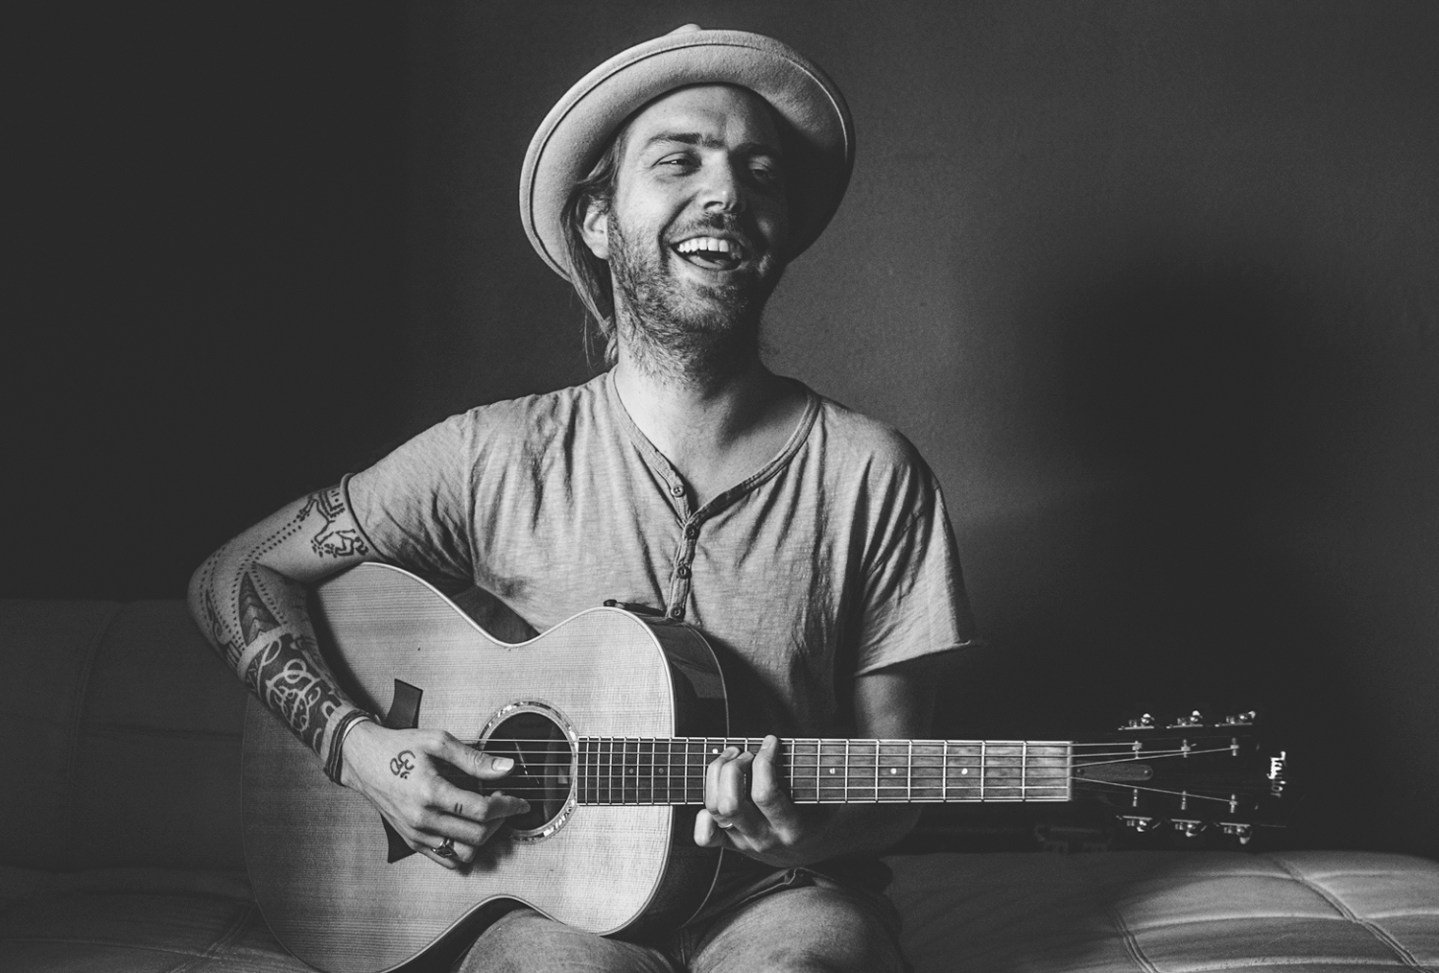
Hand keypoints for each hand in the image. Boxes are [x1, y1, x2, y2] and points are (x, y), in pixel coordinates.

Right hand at [340, 721, 528, 869]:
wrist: (363, 760)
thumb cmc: (399, 747)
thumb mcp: (438, 742)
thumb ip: (475, 759)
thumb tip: (506, 768)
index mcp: (430, 792)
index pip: (481, 811)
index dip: (508, 806)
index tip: (520, 801)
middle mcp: (422, 819)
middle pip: (477, 835)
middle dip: (499, 821)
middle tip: (503, 802)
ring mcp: (416, 834)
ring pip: (464, 853)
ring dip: (484, 838)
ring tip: (486, 817)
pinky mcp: (412, 841)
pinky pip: (446, 859)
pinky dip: (465, 849)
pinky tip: (470, 828)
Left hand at [694, 735, 810, 865]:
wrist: (814, 847)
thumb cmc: (820, 811)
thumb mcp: (824, 794)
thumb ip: (808, 773)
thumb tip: (780, 744)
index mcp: (792, 828)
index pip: (764, 794)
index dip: (764, 760)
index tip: (771, 741)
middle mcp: (764, 839)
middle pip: (730, 804)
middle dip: (733, 769)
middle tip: (746, 753)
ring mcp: (745, 843)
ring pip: (715, 810)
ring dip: (717, 776)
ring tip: (731, 758)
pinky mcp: (732, 844)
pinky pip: (706, 836)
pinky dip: (702, 815)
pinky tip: (716, 792)